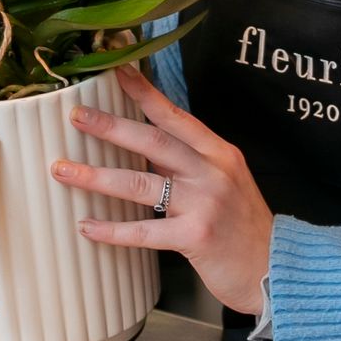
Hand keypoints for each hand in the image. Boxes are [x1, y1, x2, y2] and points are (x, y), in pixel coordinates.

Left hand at [51, 64, 272, 315]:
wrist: (276, 269)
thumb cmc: (245, 228)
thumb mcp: (226, 183)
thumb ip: (191, 164)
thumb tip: (142, 147)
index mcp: (220, 154)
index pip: (176, 117)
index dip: (144, 94)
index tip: (117, 72)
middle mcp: (213, 172)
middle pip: (153, 142)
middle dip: (110, 126)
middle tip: (76, 116)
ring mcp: (204, 204)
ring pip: (140, 183)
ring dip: (96, 176)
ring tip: (63, 171)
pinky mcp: (195, 237)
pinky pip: (144, 231)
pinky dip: (112, 230)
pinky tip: (87, 226)